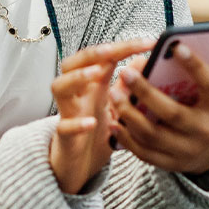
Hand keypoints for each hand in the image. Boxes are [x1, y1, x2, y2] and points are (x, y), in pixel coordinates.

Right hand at [49, 38, 153, 193]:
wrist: (78, 166)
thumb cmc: (97, 133)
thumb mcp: (117, 109)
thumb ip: (128, 88)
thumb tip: (145, 63)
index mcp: (91, 85)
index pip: (102, 58)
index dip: (123, 47)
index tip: (149, 42)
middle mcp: (77, 94)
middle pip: (72, 63)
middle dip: (91, 54)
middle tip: (112, 50)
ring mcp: (68, 113)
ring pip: (59, 87)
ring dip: (76, 78)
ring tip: (96, 74)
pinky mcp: (64, 136)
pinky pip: (64, 126)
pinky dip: (76, 123)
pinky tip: (91, 122)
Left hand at [108, 44, 208, 174]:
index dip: (195, 65)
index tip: (176, 46)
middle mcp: (204, 131)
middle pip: (173, 113)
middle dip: (146, 92)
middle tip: (125, 72)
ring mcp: (186, 151)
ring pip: (153, 135)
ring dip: (129, 115)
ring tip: (114, 94)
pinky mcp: (169, 163)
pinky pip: (144, 152)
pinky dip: (126, 138)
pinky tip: (114, 120)